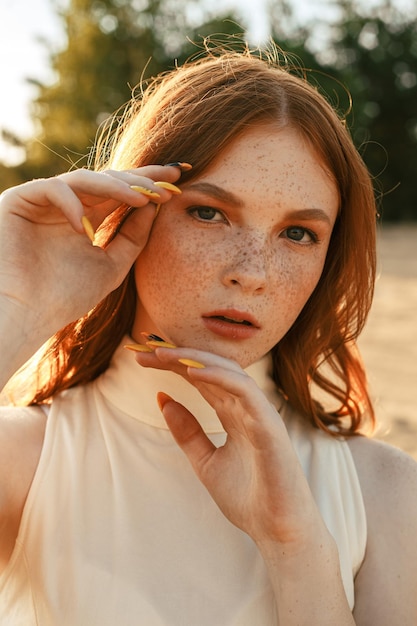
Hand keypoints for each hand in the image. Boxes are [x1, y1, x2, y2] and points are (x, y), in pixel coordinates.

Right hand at [0, 166, 179, 351]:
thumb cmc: (66, 295)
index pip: (121, 193)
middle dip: (140, 179)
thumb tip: (156, 205)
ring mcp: (45, 201)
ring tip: (142, 199)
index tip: (179, 179)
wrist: (27, 315)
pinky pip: (52, 189)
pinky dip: (71, 204)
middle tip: (168, 183)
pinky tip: (84, 227)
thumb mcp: (112, 265)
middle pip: (108, 179)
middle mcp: (69, 205)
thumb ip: (133, 237)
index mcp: (89, 217)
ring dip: (116, 187)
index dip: (149, 183)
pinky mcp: (20, 200)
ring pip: (85, 179)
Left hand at [134, 346, 324, 548]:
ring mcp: (259, 412)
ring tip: (163, 354)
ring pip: (227, 371)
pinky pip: (243, 390)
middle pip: (210, 368)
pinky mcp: (269, 424)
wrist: (276, 530)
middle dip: (178, 355)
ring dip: (194, 359)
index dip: (174, 363)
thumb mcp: (205, 461)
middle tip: (144, 346)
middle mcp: (246, 407)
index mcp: (233, 413)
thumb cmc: (248, 498)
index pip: (201, 378)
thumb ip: (187, 431)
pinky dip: (218, 377)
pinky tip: (192, 371)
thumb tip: (161, 397)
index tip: (142, 356)